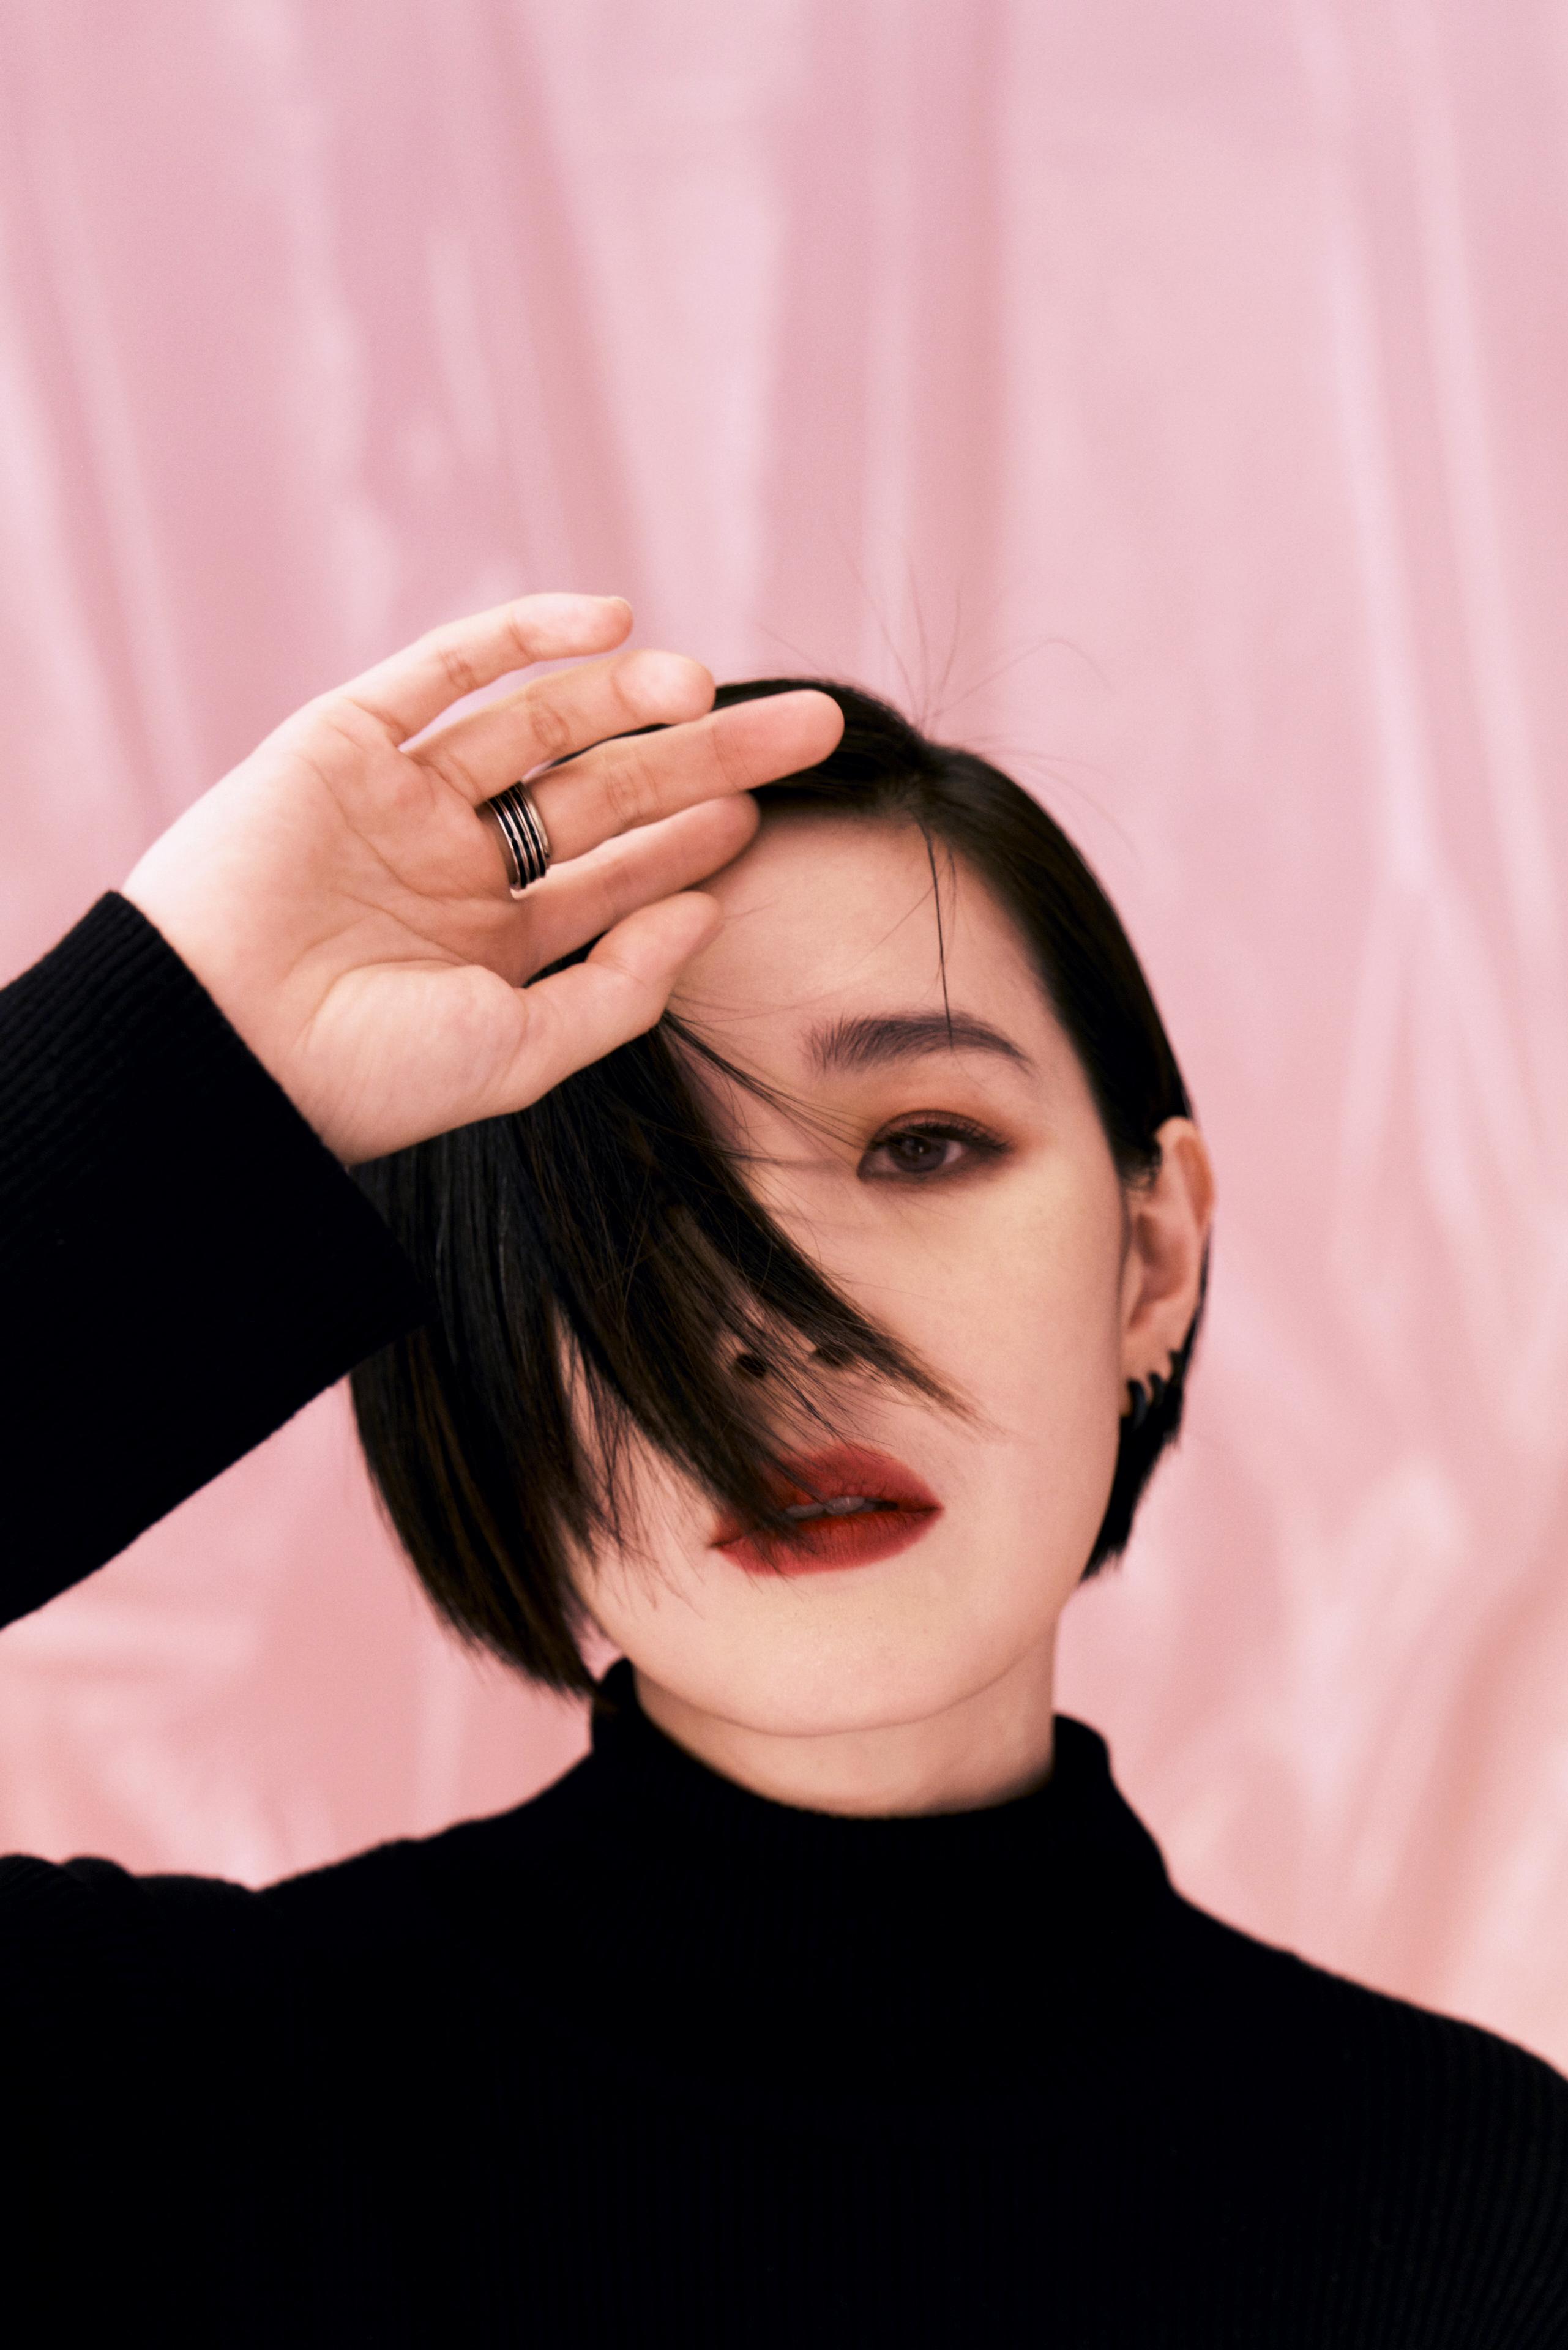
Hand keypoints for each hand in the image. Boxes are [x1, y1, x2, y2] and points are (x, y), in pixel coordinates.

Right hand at [122, 594, 842, 1161]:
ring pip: (535, 725)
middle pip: (601, 792)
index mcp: (491, 943)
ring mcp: (400, 799)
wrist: (220, 1046)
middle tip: (807, 728)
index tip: (764, 814)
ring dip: (625, 698)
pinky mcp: (344, 741)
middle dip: (702, 760)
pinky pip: (444, 668)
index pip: (615, 875)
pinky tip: (615, 623)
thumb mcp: (521, 1052)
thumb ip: (619, 986)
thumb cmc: (367, 1073)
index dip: (692, 841)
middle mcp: (452, 864)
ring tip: (706, 689)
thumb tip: (710, 912)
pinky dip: (525, 636)